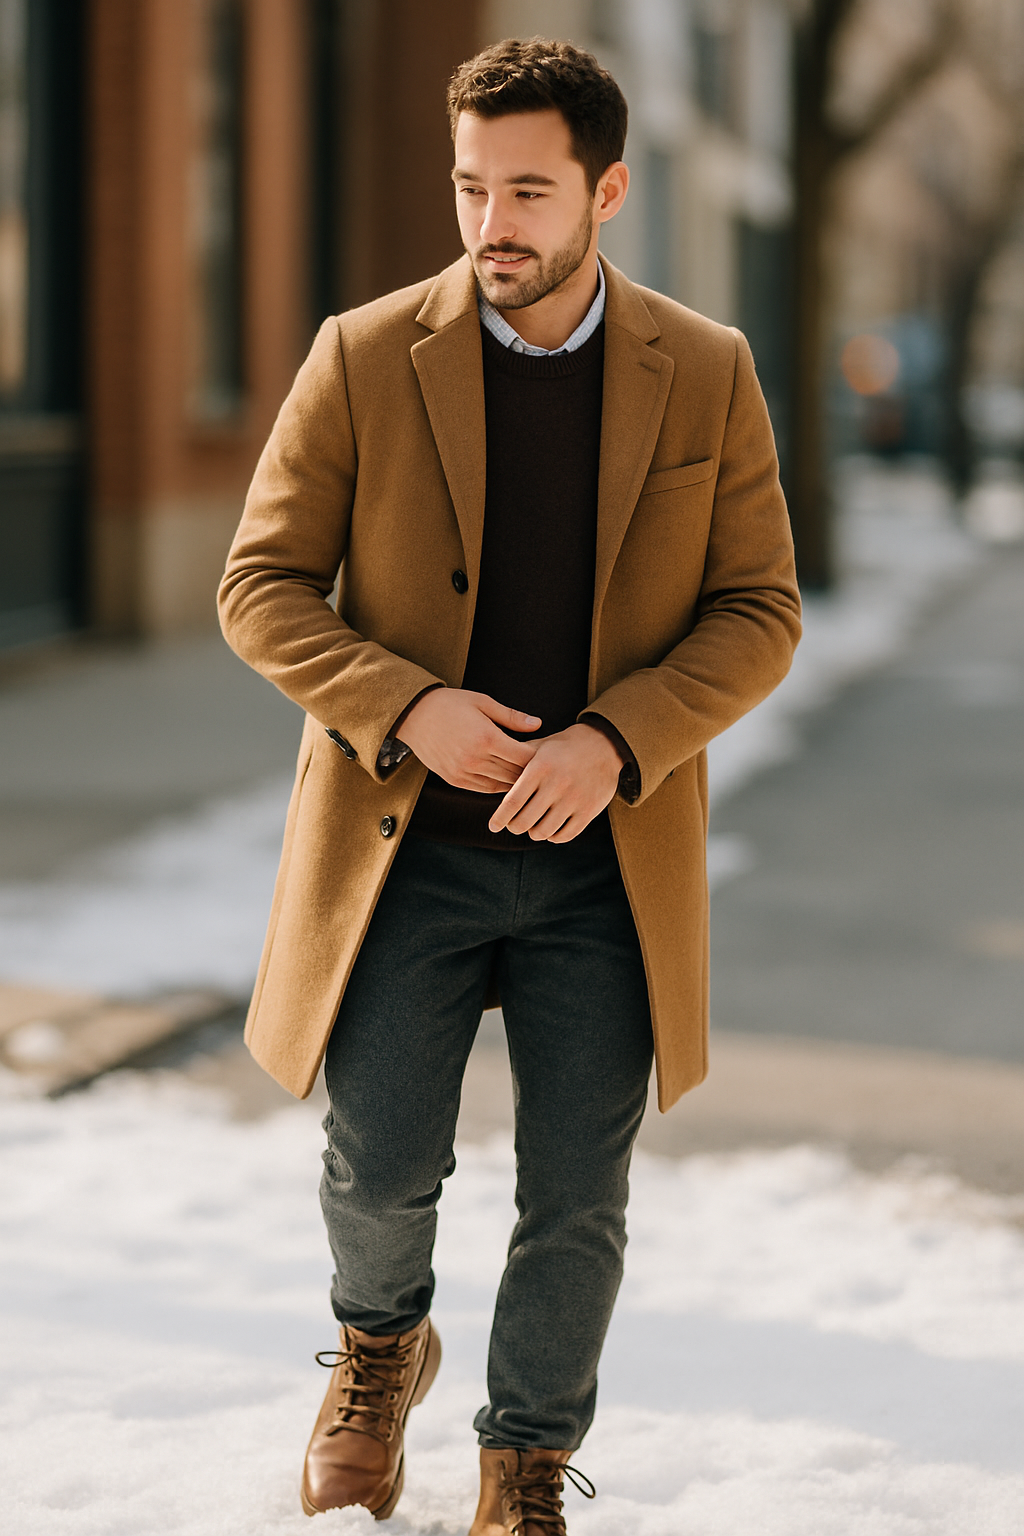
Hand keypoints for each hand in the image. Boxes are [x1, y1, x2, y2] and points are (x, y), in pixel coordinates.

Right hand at [397, 689, 540, 791]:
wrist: (414, 715)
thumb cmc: (451, 704)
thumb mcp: (483, 702)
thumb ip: (512, 717)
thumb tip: (538, 724)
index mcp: (486, 738)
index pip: (524, 757)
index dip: (539, 758)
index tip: (549, 756)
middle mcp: (475, 759)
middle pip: (515, 774)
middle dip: (531, 773)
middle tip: (545, 771)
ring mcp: (464, 772)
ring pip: (502, 785)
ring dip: (516, 782)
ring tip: (530, 777)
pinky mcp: (455, 780)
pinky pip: (485, 789)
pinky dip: (499, 786)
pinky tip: (508, 780)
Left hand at [488, 723, 624, 841]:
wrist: (605, 745)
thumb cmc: (565, 747)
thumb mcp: (540, 746)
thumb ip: (517, 760)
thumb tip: (492, 772)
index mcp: (541, 767)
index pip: (513, 801)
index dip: (500, 818)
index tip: (493, 826)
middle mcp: (557, 784)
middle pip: (525, 821)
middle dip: (514, 827)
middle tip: (513, 825)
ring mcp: (575, 799)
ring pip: (543, 832)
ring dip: (534, 833)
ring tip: (532, 827)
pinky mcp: (590, 810)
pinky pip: (565, 835)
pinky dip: (553, 837)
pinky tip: (550, 829)